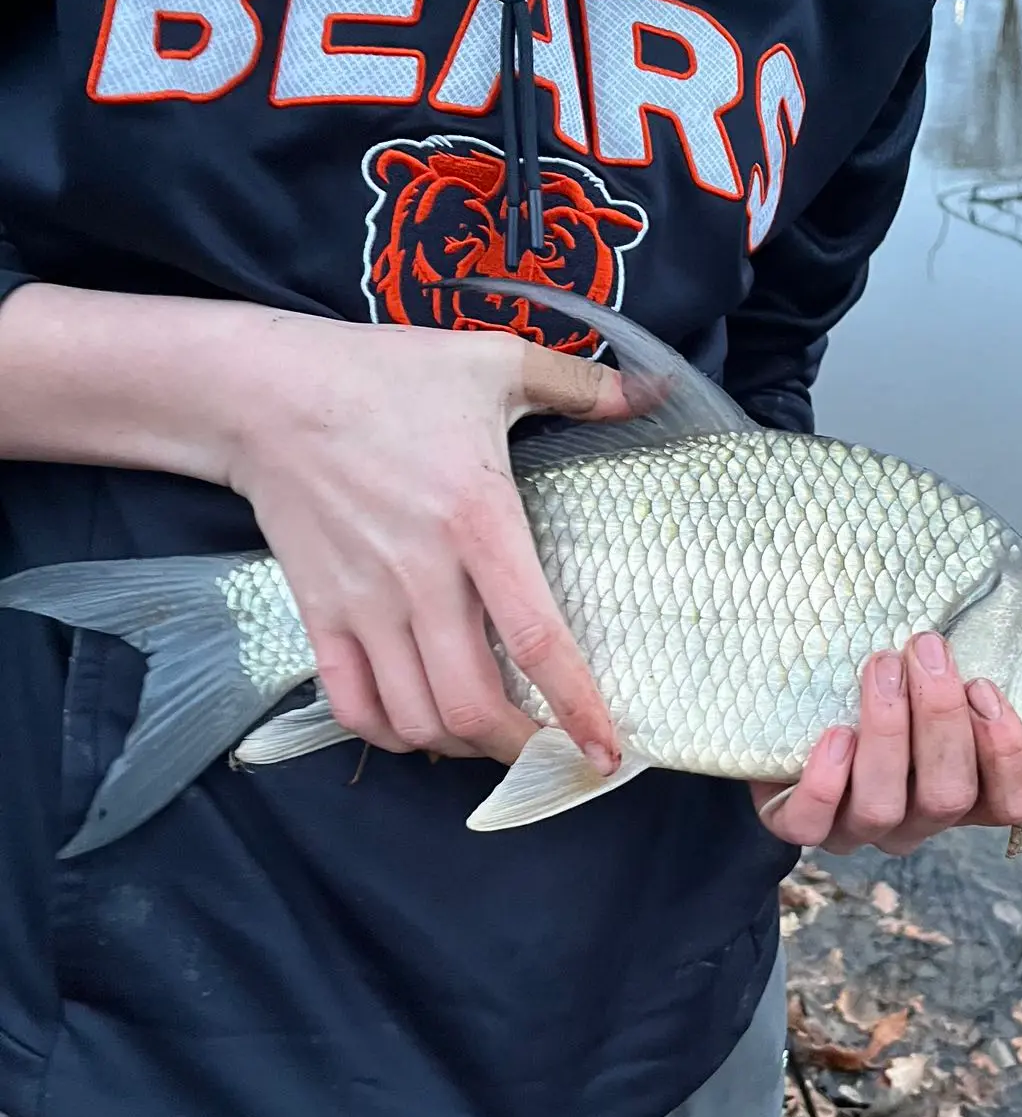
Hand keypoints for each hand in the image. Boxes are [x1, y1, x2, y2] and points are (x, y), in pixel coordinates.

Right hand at [227, 314, 630, 770]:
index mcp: (478, 522)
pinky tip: (421, 724)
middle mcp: (422, 578)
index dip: (577, 707)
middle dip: (521, 748)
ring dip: (461, 744)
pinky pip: (351, 705)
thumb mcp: (495, 361)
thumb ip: (583, 386)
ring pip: (415, 719)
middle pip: (471, 705)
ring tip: (494, 736)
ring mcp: (364, 603)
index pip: (535, 639)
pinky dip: (390, 735)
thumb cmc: (388, 375)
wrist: (266, 392)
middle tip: (553, 752)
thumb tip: (660, 391)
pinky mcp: (319, 613)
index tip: (606, 755)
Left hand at [751, 632, 1021, 855]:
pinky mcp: (796, 826)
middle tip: (926, 649)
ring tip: (882, 666)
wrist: (789, 715)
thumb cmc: (872, 689)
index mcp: (961, 796)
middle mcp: (914, 822)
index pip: (1011, 803)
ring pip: (884, 807)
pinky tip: (836, 732)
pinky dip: (827, 780)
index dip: (1008, 753)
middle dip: (941, 718)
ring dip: (887, 732)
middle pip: (948, 798)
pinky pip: (813, 821)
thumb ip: (947, 673)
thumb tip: (963, 625)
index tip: (983, 685)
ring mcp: (855, 831)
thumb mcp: (921, 682)